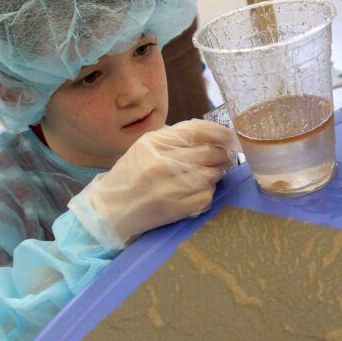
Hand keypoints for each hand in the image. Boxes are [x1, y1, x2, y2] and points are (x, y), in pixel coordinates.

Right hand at [78, 119, 236, 248]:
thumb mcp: (147, 147)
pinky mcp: (173, 209)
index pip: (198, 131)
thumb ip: (177, 137)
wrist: (110, 209)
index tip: (230, 138)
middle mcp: (161, 163)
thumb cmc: (132, 174)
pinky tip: (198, 192)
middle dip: (223, 156)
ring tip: (209, 175)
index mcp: (154, 143)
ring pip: (211, 176)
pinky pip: (206, 197)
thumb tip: (215, 134)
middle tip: (225, 158)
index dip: (221, 133)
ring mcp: (168, 187)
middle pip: (210, 153)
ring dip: (216, 175)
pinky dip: (208, 194)